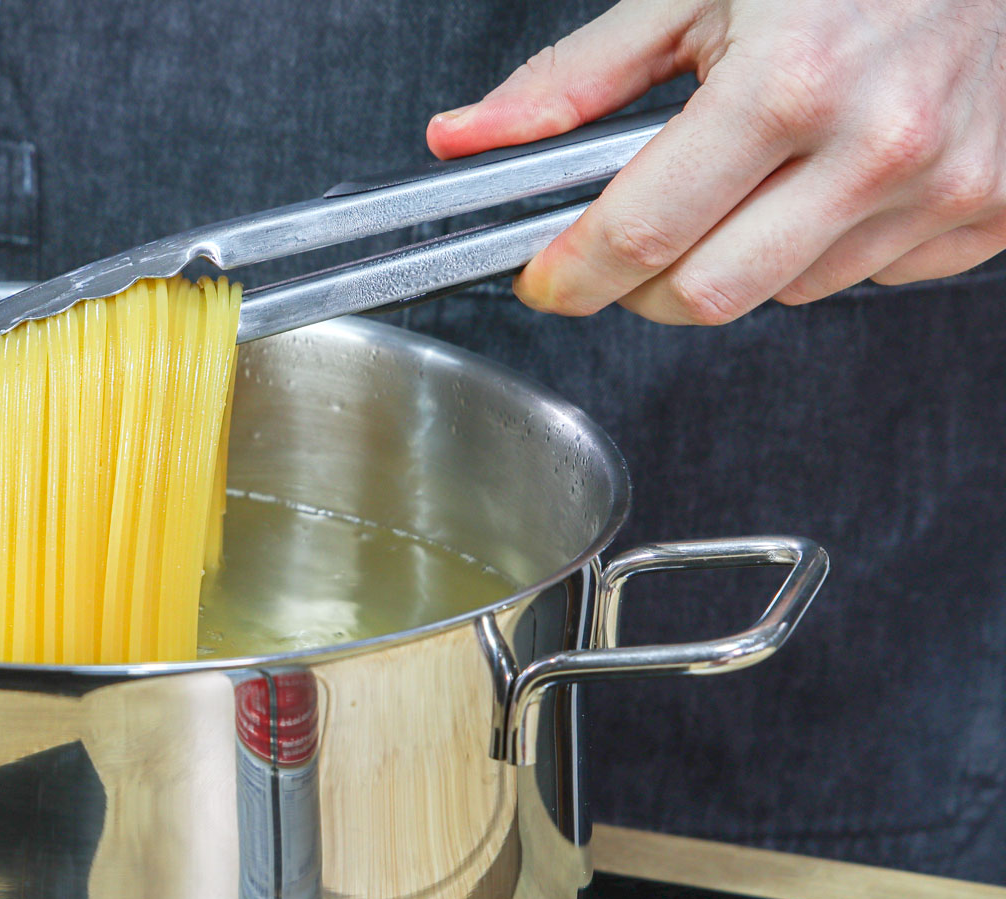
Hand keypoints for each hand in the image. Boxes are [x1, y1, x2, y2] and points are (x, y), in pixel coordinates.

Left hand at [425, 0, 1005, 323]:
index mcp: (791, 83)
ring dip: (740, 255)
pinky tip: (833, 174)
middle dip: (642, 282)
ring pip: (784, 295)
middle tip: (631, 236)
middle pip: (705, 295)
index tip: (547, 278)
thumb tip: (469, 137)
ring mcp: (945, 187)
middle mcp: (878, 144)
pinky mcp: (992, 214)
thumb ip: (576, 79)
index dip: (572, 273)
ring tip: (759, 167)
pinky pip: (869, 277)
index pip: (642, 237)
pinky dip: (826, 246)